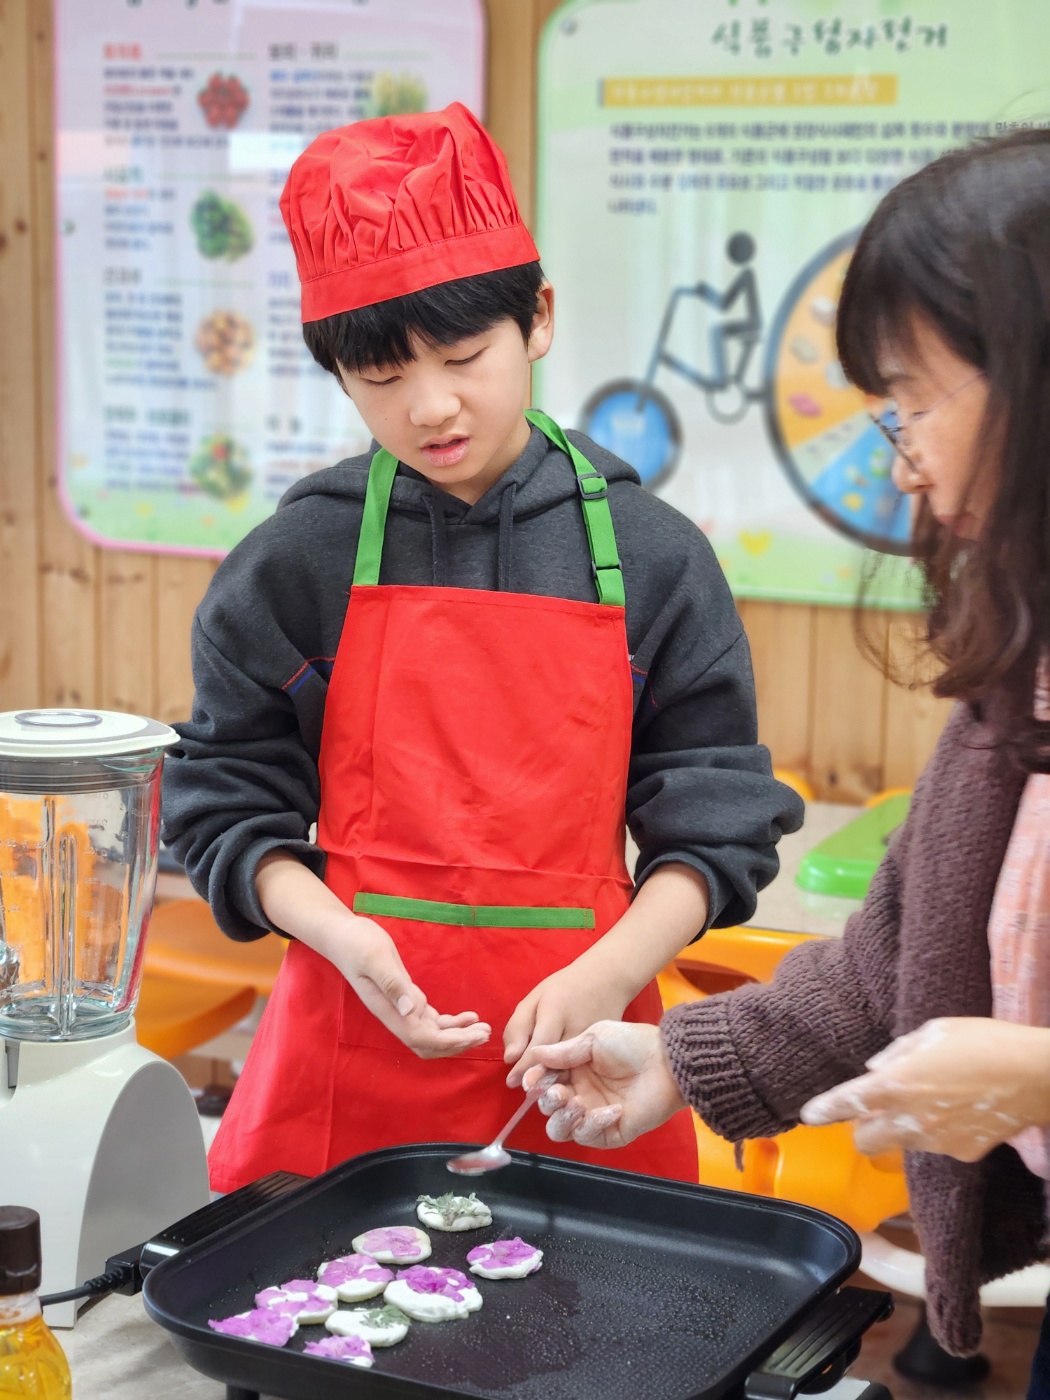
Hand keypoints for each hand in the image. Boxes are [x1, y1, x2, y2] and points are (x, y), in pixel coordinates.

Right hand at [330, 915, 491, 1059]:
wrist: (343, 936)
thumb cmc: (357, 943)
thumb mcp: (375, 958)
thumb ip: (393, 984)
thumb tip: (412, 1010)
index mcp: (387, 1010)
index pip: (420, 1037)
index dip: (447, 1041)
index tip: (472, 1035)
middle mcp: (395, 1016)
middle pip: (428, 1043)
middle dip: (457, 1043)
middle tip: (486, 1034)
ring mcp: (400, 1009)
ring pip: (432, 1035)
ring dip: (457, 1035)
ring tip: (483, 1028)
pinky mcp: (406, 999)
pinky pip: (431, 1021)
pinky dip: (451, 1023)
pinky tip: (469, 1017)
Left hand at [503, 957, 633, 1087]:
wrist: (606, 979)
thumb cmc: (564, 987)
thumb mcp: (534, 999)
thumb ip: (518, 1028)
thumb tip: (510, 1059)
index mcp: (557, 1012)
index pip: (539, 1047)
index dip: (523, 1067)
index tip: (510, 1082)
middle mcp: (577, 1029)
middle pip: (556, 1063)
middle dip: (539, 1079)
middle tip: (526, 1088)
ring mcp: (594, 1040)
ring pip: (571, 1070)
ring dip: (555, 1082)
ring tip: (542, 1089)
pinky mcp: (604, 1048)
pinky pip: (584, 1068)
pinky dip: (571, 1076)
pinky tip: (562, 1081)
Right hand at [520, 1021, 685, 1148]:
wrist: (667, 1062)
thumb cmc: (631, 1043)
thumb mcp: (594, 1038)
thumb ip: (563, 1051)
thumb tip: (532, 1055)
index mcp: (574, 1070)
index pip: (544, 1082)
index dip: (535, 1083)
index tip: (531, 1081)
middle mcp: (580, 1094)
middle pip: (548, 1109)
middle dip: (548, 1102)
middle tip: (558, 1093)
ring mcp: (594, 1115)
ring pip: (560, 1129)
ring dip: (563, 1118)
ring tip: (578, 1104)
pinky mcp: (610, 1133)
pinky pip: (588, 1136)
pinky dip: (595, 1124)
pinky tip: (612, 1109)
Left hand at [801, 1017, 1049, 1160]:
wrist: (1035, 1074)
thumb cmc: (983, 1041)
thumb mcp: (934, 1032)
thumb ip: (898, 1052)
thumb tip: (877, 1067)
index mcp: (896, 1084)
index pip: (848, 1103)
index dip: (824, 1110)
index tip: (809, 1116)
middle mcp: (910, 1119)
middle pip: (866, 1141)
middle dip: (863, 1128)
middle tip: (875, 1110)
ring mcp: (937, 1141)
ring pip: (900, 1145)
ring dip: (900, 1129)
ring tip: (928, 1102)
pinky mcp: (962, 1154)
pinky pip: (936, 1147)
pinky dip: (936, 1134)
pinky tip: (957, 1113)